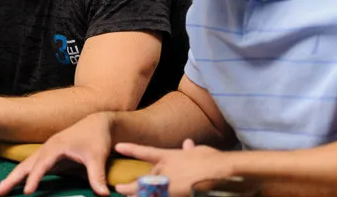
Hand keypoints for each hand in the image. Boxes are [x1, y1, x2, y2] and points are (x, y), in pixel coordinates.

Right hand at [0, 112, 113, 195]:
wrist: (97, 123)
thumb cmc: (96, 138)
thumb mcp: (98, 156)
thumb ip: (98, 176)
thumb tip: (104, 194)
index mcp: (56, 146)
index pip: (42, 165)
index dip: (35, 178)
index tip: (28, 192)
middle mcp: (47, 149)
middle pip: (25, 165)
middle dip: (11, 179)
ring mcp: (46, 153)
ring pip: (25, 167)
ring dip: (11, 178)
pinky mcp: (49, 157)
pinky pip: (31, 168)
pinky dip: (21, 176)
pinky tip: (13, 185)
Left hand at [113, 139, 233, 196]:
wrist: (218, 170)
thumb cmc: (211, 160)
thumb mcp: (199, 151)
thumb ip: (190, 150)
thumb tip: (188, 143)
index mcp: (168, 157)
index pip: (144, 152)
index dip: (130, 149)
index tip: (118, 147)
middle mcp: (164, 171)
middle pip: (140, 180)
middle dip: (128, 186)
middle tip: (118, 188)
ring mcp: (167, 185)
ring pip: (145, 193)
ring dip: (136, 196)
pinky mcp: (172, 195)